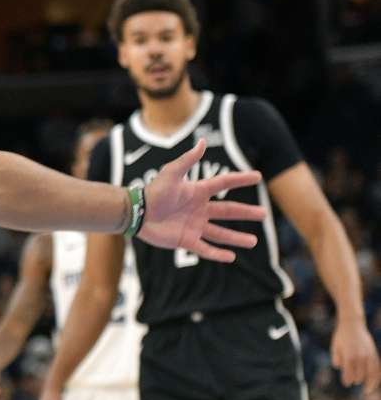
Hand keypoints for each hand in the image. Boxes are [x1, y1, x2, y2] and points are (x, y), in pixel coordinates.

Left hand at [138, 139, 266, 261]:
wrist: (136, 213)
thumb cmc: (153, 191)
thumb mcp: (171, 174)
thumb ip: (187, 160)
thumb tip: (202, 142)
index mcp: (197, 191)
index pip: (223, 184)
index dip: (240, 180)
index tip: (258, 177)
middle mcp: (199, 209)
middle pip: (227, 211)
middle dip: (245, 212)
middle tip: (264, 214)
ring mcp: (193, 226)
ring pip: (220, 233)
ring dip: (236, 238)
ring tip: (253, 241)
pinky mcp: (185, 240)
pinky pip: (205, 249)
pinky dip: (218, 254)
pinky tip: (232, 257)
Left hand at [331, 318, 380, 390]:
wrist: (353, 324)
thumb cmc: (341, 336)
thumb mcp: (335, 347)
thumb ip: (336, 358)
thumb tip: (338, 368)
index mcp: (349, 356)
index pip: (349, 374)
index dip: (347, 381)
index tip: (346, 384)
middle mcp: (361, 357)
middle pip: (360, 375)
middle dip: (355, 380)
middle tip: (351, 382)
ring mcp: (369, 356)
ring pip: (372, 374)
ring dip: (369, 383)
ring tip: (366, 391)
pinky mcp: (374, 354)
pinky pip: (378, 368)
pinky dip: (377, 377)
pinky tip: (375, 382)